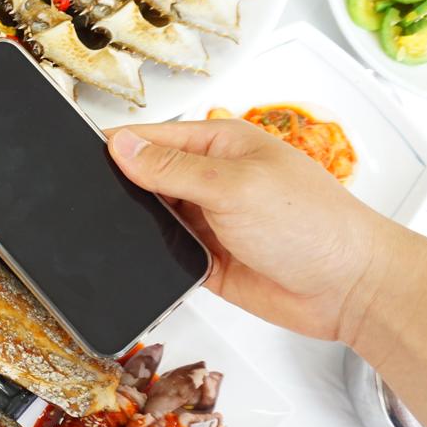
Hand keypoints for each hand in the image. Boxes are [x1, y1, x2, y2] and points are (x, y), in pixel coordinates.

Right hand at [106, 119, 399, 343]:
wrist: (348, 289)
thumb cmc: (313, 224)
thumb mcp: (234, 185)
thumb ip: (173, 168)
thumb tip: (121, 146)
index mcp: (221, 145)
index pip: (153, 137)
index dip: (117, 144)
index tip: (79, 153)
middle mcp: (212, 180)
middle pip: (147, 176)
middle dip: (120, 186)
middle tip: (87, 198)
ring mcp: (208, 220)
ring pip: (151, 217)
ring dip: (135, 224)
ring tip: (107, 229)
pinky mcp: (206, 259)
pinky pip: (163, 254)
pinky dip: (149, 257)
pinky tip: (135, 258)